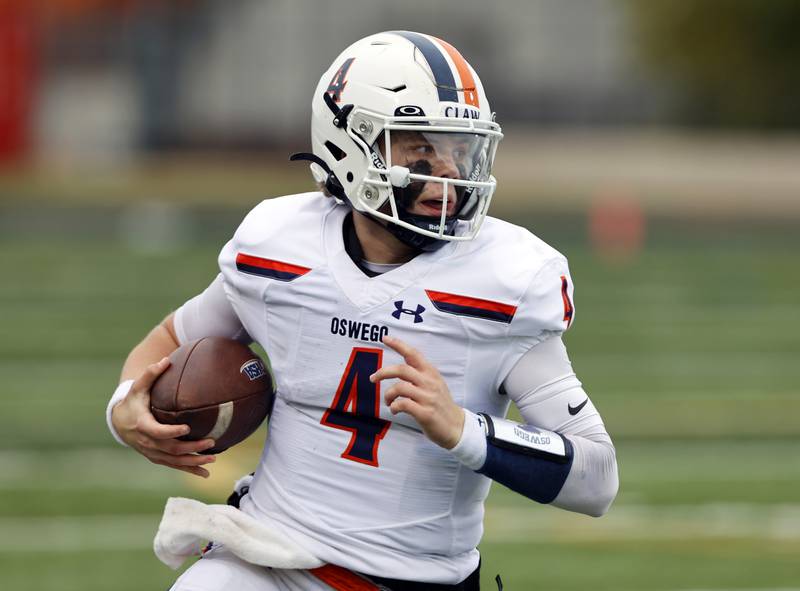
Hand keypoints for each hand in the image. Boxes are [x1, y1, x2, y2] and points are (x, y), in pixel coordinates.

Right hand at [112, 357, 215, 477]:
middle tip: (211, 442)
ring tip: (212, 460)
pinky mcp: (157, 457)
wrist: (120, 421)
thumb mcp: (138, 387)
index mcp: (142, 425)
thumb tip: (165, 360)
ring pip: (174, 460)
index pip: (157, 431)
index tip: (186, 428)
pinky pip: (174, 465)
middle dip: (191, 447)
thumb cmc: (133, 401)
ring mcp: (152, 452)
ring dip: (193, 462)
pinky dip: (189, 469)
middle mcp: (147, 442)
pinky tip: (205, 474)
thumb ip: (151, 374)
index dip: (171, 432)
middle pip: (171, 448)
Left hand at [370, 335, 464, 448]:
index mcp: (431, 373)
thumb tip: (400, 369)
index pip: (413, 354)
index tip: (385, 338)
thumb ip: (420, 375)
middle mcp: (430, 383)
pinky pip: (403, 404)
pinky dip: (394, 407)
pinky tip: (394, 410)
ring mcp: (428, 398)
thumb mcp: (435, 384)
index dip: (398, 345)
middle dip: (383, 372)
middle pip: (402, 370)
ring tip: (388, 401)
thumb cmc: (441, 405)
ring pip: (400, 388)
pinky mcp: (425, 413)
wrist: (456, 427)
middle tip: (372, 378)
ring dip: (388, 394)